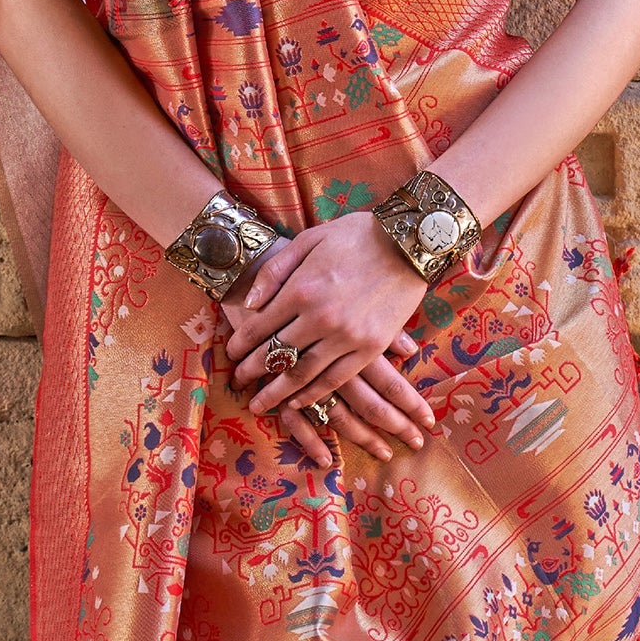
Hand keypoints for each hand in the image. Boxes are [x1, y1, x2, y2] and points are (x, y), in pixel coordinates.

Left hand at [223, 211, 435, 446]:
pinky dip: (314, 393)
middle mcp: (320, 318)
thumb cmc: (356, 236)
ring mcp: (347, 336)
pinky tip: (298, 401)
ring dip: (277, 391)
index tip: (230, 354)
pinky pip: (335, 378)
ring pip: (302, 374)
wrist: (409, 243)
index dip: (241, 344)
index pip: (260, 327)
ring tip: (260, 404)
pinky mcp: (370, 347)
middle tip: (237, 383)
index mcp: (301, 289)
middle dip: (252, 371)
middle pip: (276, 354)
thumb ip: (275, 271)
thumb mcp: (308, 239)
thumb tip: (249, 303)